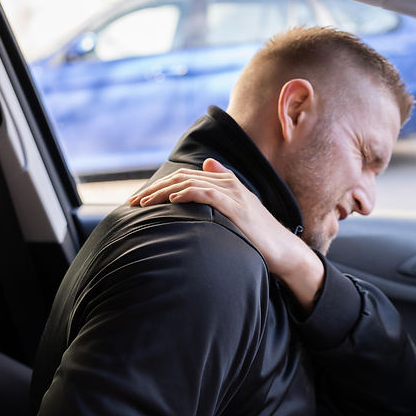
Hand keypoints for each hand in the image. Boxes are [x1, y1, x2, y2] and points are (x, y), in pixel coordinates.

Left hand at [128, 159, 324, 312]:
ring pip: (189, 182)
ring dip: (162, 191)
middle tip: (133, 203)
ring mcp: (232, 192)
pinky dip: (186, 193)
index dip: (159, 186)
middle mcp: (227, 182)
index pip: (184, 176)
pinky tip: (172, 200)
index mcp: (225, 181)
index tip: (140, 200)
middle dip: (154, 189)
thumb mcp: (237, 210)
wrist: (282, 250)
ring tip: (144, 203)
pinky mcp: (235, 206)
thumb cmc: (257, 235)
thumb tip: (206, 164)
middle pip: (182, 177)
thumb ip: (220, 188)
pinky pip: (205, 193)